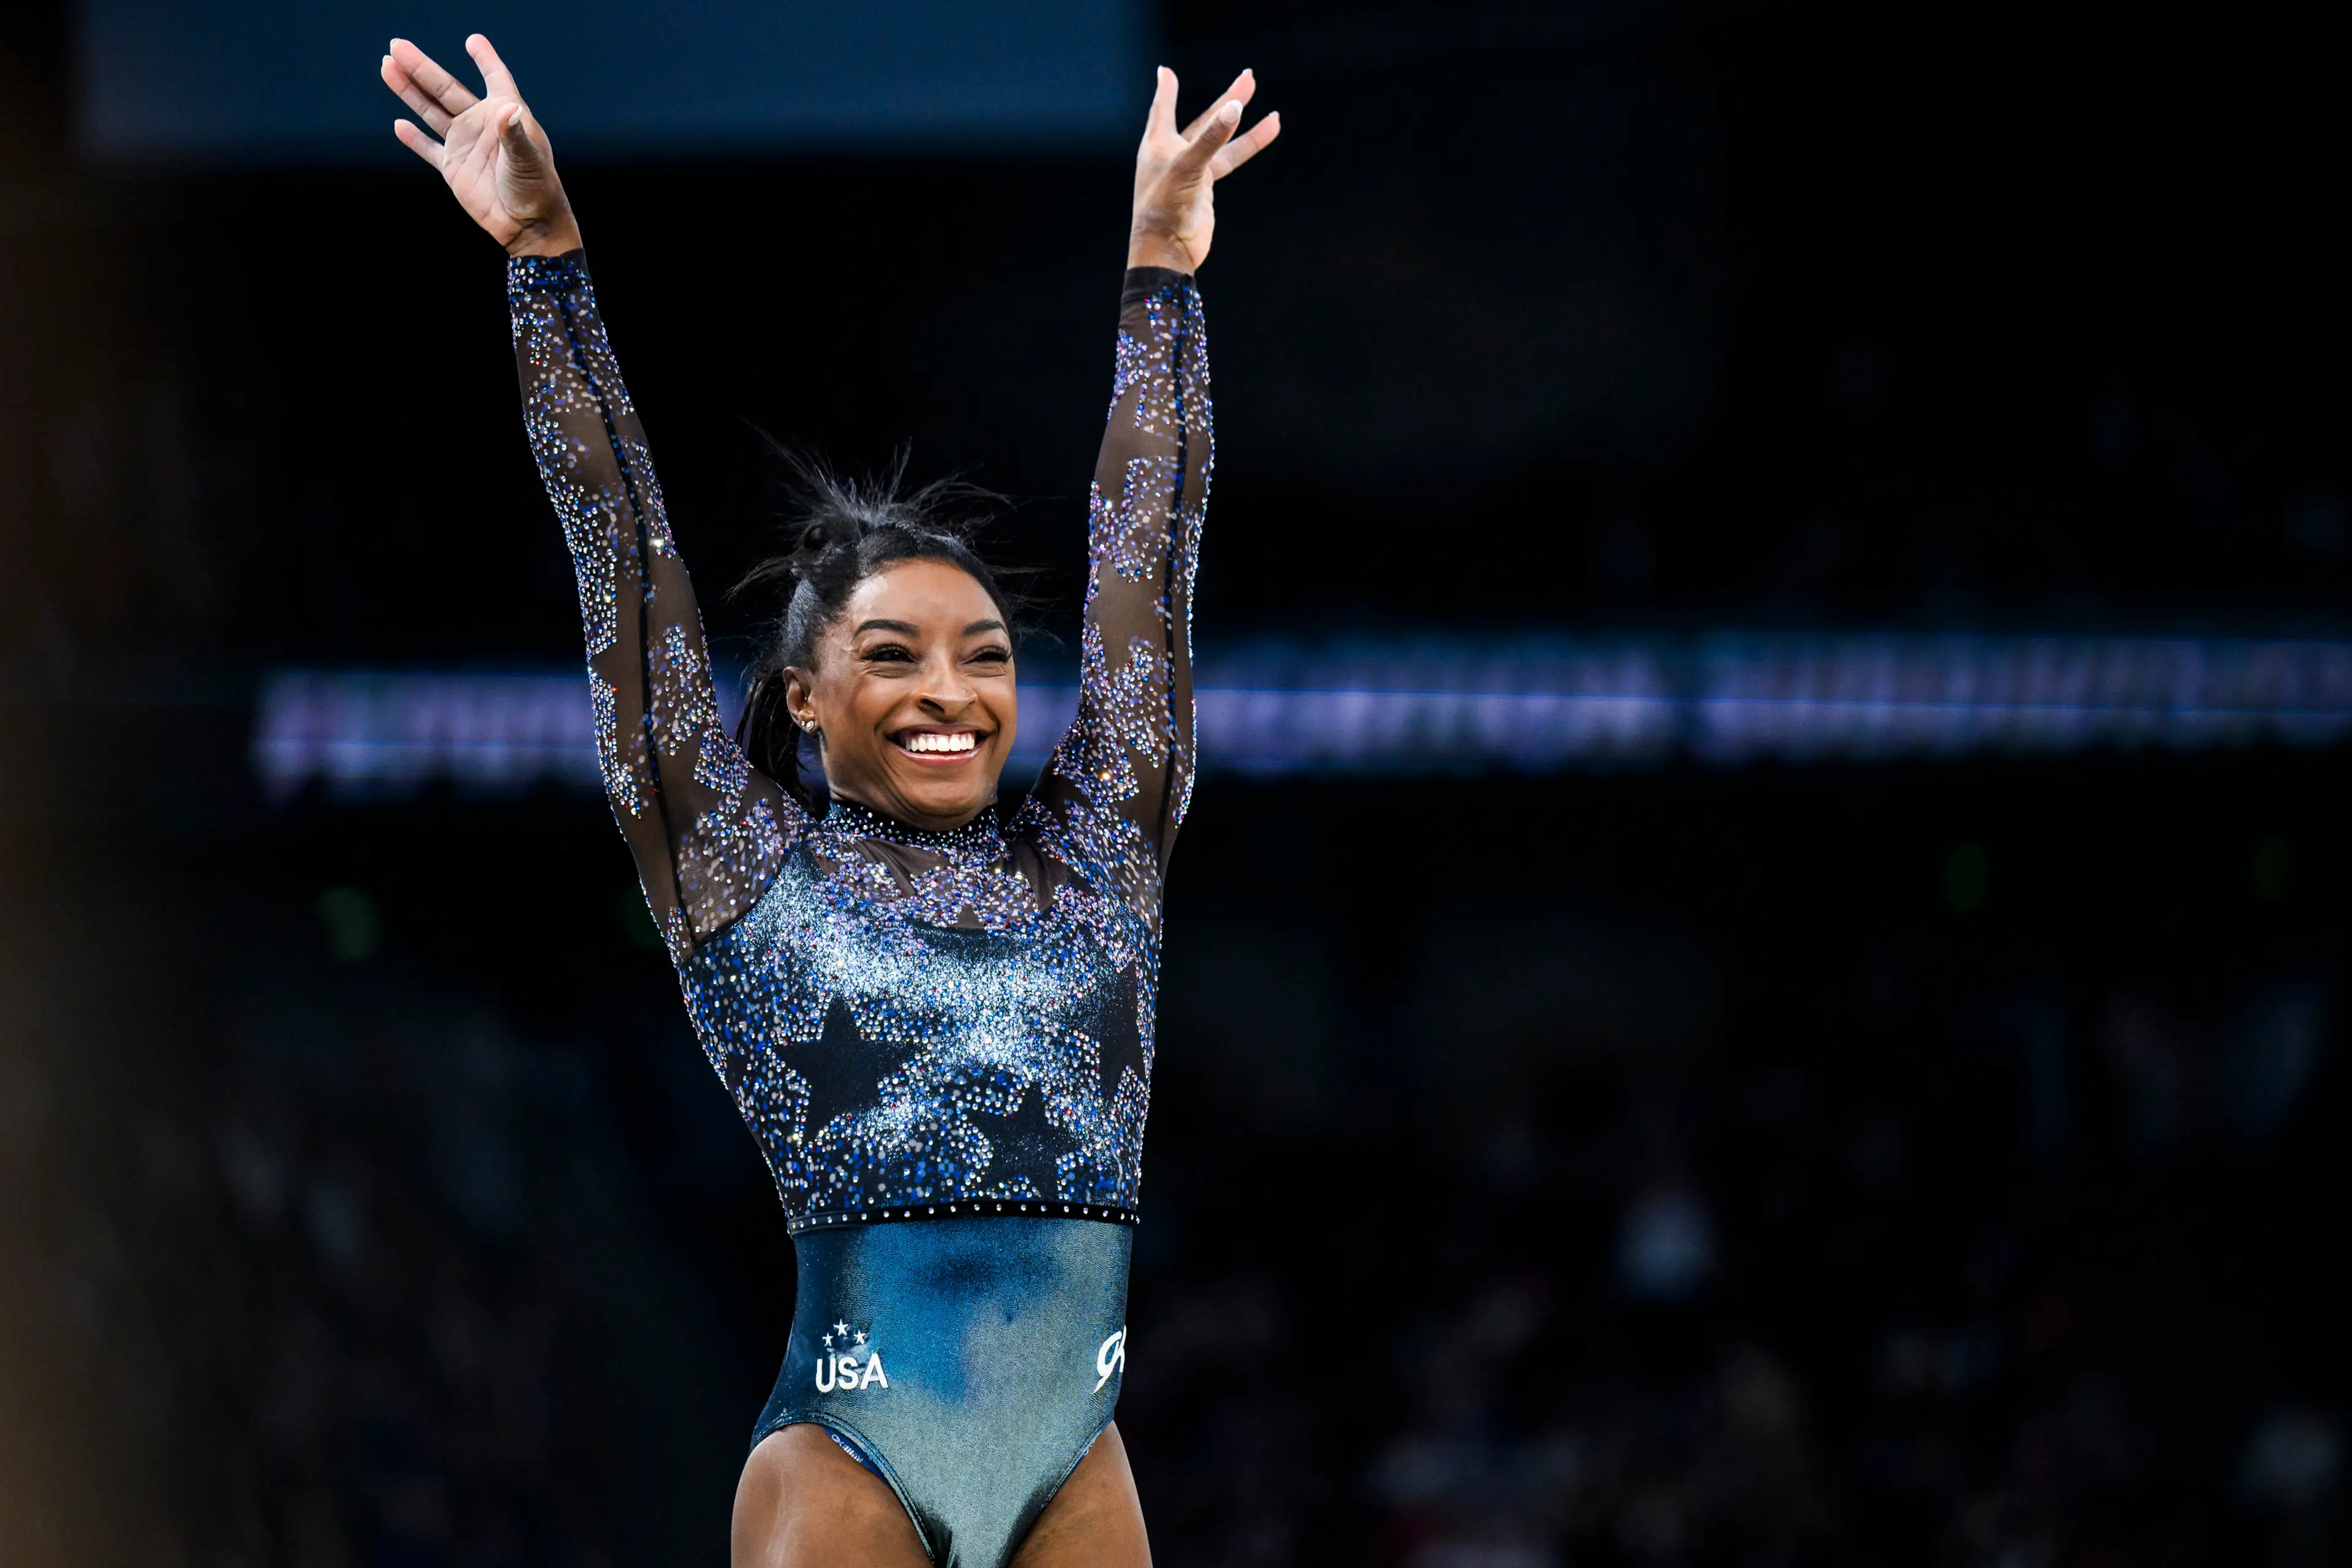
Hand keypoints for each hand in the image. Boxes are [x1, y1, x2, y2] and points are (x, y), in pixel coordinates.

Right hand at [382, 34, 579, 256]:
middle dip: (421, 67)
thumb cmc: (537, 189)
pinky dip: (414, 138)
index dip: (485, 59)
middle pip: (446, 88)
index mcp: (505, 114)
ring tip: (387, 67)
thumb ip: (514, 133)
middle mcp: (482, 125)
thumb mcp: (528, 159)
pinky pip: (429, 149)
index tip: (473, 41)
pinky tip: (398, 124)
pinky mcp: (454, 168)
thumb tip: (509, 108)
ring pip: (431, 111)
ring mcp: (465, 145)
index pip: (495, 78)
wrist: (528, 226)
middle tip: (396, 45)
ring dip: (409, 90)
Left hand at [1128, 67, 1280, 273]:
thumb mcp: (1187, 167)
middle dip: (1226, 100)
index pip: (1163, 109)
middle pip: (1203, 119)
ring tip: (1272, 112)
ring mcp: (1192, 170)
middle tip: (1249, 78)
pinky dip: (1248, 145)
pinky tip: (1267, 130)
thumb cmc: (1165, 207)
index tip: (1166, 72)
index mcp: (1158, 144)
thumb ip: (1211, 138)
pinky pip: (1230, 159)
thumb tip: (1234, 107)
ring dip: (1244, 124)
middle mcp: (1174, 153)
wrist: (1169, 249)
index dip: (1167, 90)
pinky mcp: (1206, 186)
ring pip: (1221, 140)